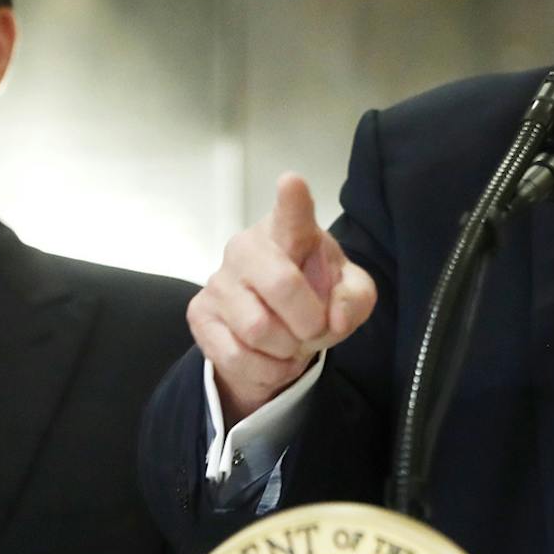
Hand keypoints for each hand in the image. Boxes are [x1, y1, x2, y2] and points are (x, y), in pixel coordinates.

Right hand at [191, 173, 376, 420]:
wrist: (276, 337)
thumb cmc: (314, 298)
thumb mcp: (349, 296)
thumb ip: (355, 299)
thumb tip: (333, 318)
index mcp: (289, 231)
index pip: (291, 213)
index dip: (292, 199)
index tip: (292, 183)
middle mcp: (247, 246)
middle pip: (281, 285)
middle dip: (309, 320)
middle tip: (315, 329)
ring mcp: (218, 280)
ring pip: (258, 329)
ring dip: (287, 349)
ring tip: (291, 344)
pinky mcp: (198, 314)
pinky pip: (236, 356)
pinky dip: (267, 370)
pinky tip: (272, 359)